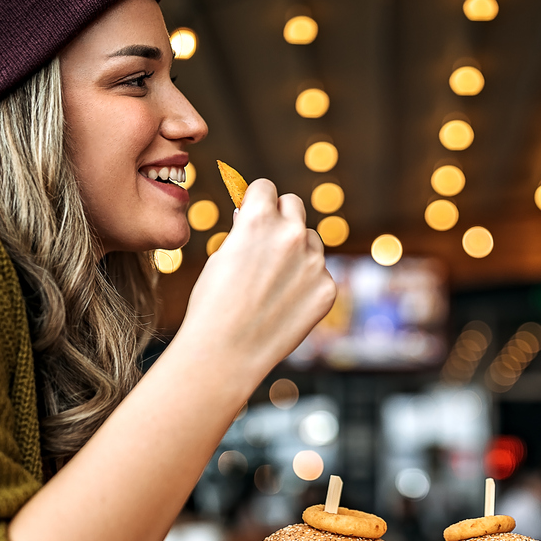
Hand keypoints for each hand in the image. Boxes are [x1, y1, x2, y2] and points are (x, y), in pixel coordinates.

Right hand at [181, 178, 335, 381]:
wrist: (226, 352)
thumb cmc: (213, 304)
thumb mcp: (221, 256)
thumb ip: (246, 232)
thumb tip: (258, 218)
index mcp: (259, 219)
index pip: (266, 188)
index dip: (257, 201)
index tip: (254, 211)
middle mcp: (292, 234)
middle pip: (294, 206)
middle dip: (281, 217)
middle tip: (268, 241)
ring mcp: (314, 263)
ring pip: (311, 241)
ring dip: (297, 252)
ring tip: (273, 282)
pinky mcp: (327, 289)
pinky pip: (320, 274)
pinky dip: (307, 284)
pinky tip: (285, 305)